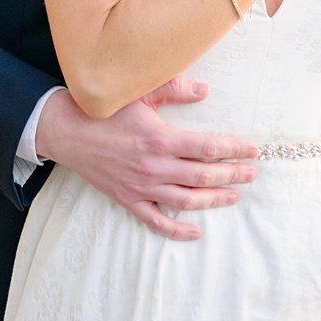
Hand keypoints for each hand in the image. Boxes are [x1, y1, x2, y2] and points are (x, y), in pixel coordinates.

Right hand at [35, 76, 258, 240]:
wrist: (68, 132)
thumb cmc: (107, 111)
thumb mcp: (141, 92)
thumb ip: (176, 89)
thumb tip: (206, 91)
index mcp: (161, 139)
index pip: (208, 147)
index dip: (235, 150)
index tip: (253, 150)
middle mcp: (154, 167)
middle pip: (204, 176)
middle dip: (233, 175)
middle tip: (252, 173)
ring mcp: (141, 187)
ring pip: (186, 200)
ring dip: (214, 199)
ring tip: (234, 195)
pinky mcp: (128, 200)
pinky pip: (156, 221)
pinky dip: (177, 230)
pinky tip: (196, 232)